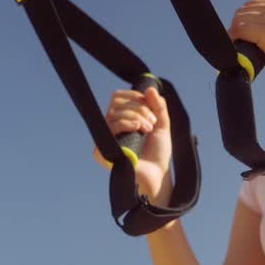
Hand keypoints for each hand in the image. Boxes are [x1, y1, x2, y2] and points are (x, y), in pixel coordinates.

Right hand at [95, 86, 172, 206]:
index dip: (134, 97)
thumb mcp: (162, 126)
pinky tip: (138, 130)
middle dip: (139, 108)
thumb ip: (159, 106)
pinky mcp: (102, 151)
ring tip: (148, 130)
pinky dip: (126, 124)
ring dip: (137, 117)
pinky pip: (109, 128)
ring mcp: (106, 139)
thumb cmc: (158, 154)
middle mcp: (111, 127)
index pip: (118, 97)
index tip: (150, 106)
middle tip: (152, 123)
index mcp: (121, 120)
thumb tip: (150, 89)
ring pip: (114, 113)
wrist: (157, 175)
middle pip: (116, 103)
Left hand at [228, 0, 264, 117]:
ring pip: (241, 20)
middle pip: (244, 11)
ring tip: (241, 53)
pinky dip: (236, 41)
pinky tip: (240, 54)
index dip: (244, 23)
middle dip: (238, 28)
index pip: (253, 5)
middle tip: (240, 48)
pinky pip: (242, 30)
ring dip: (236, 36)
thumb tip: (245, 23)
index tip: (243, 40)